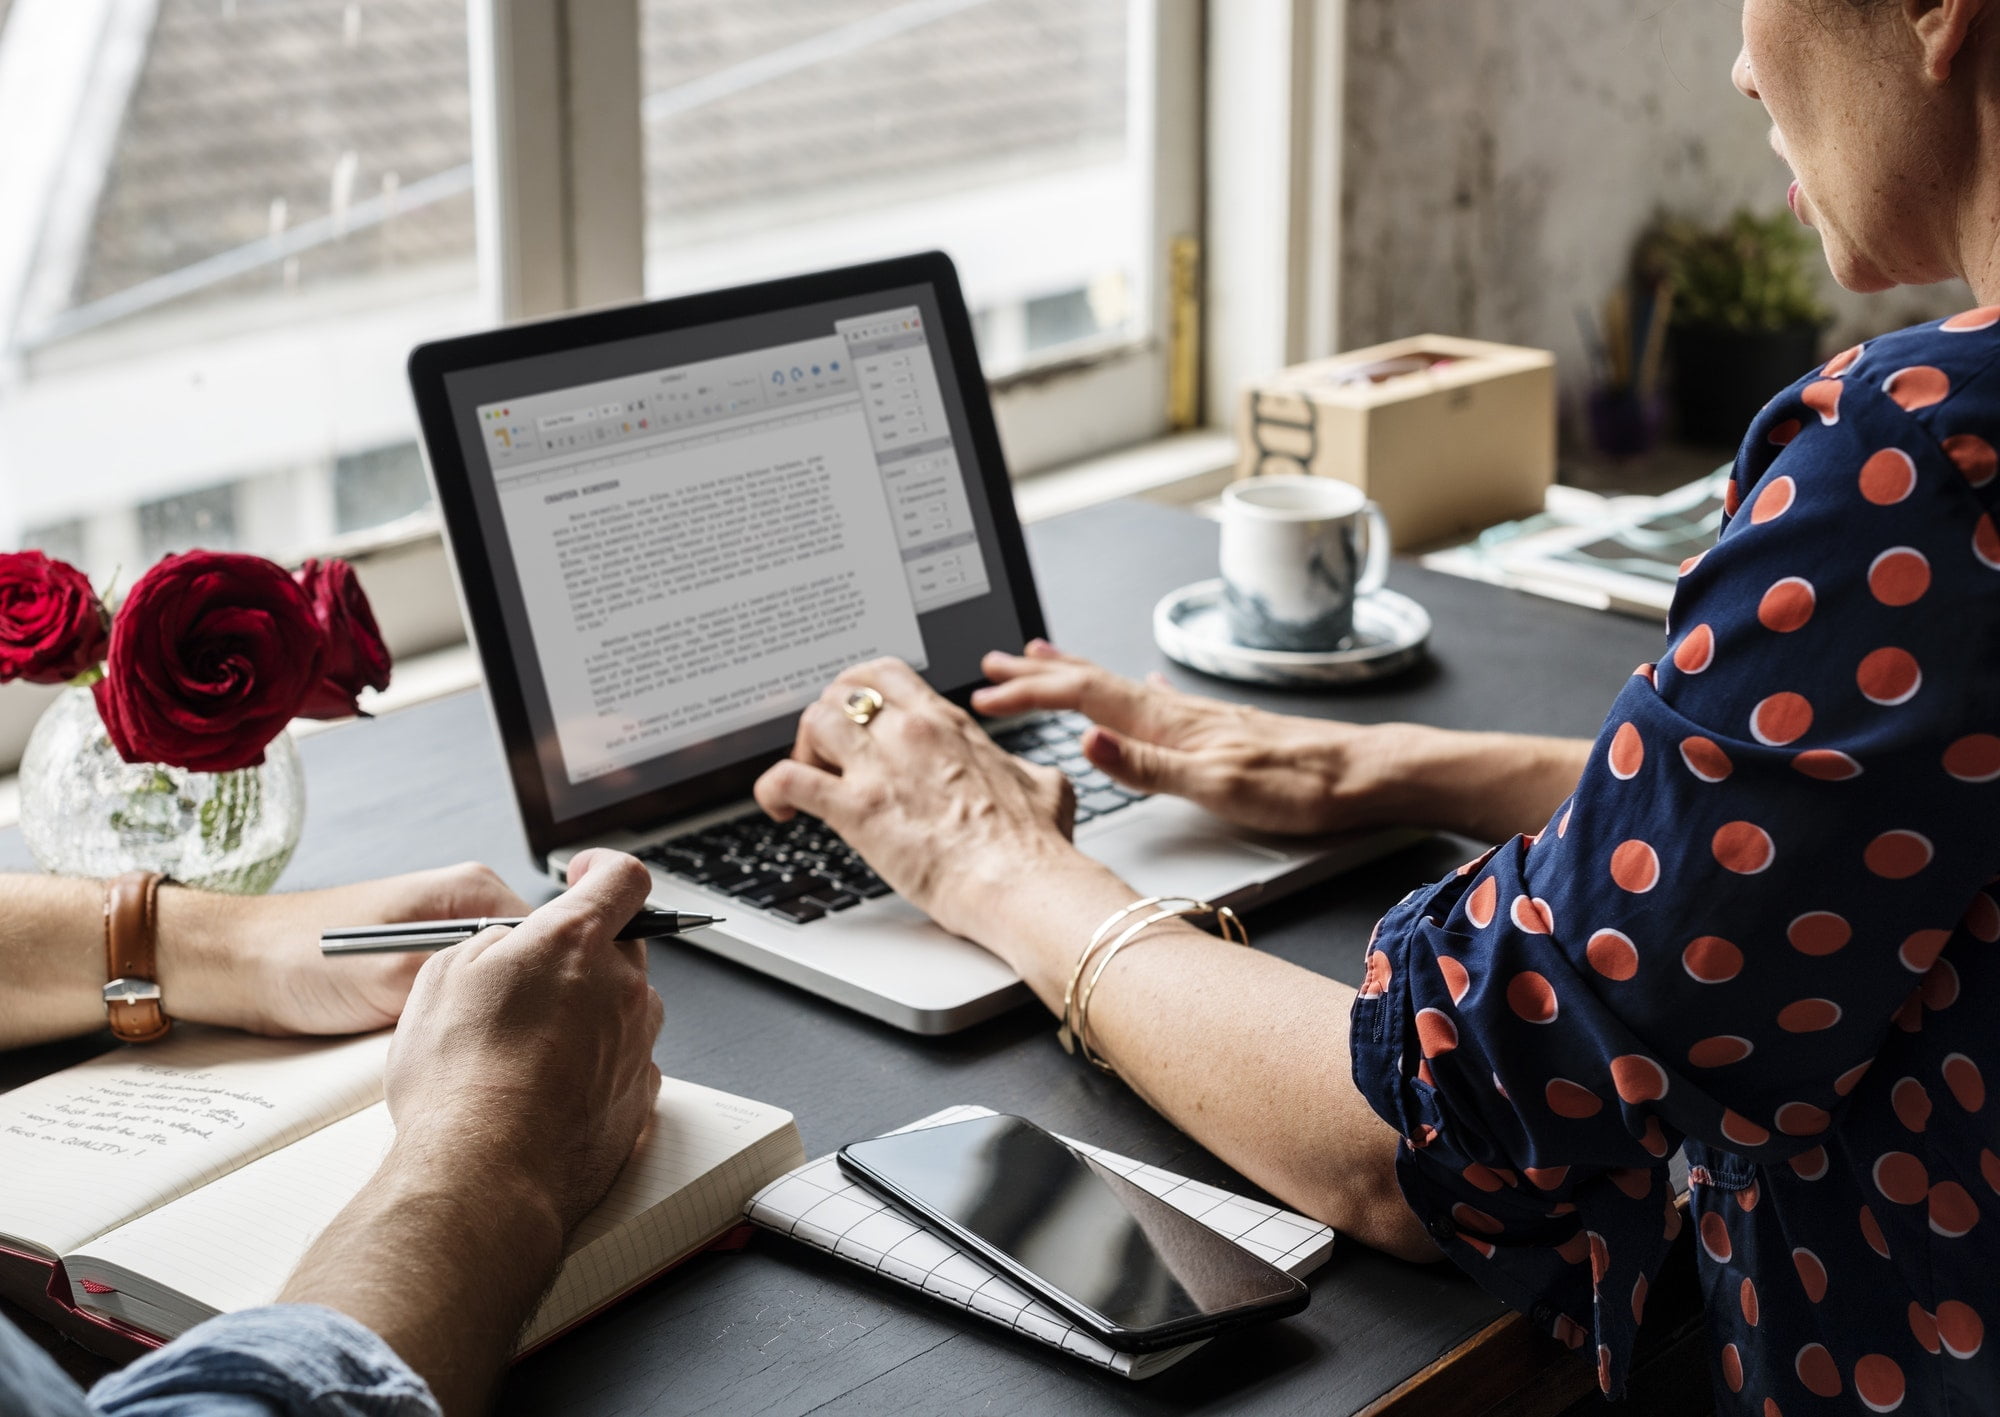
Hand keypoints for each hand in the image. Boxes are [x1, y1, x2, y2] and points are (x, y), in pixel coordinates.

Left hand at [157, 862, 532, 1036]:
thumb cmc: (301, 958)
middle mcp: (465, 911)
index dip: (559, 980)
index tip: (558, 1022)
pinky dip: (459, 1026)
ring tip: (476, 1051)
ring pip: (497, 990)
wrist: (234, 968)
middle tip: (513, 1045)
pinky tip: (450, 1051)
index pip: (554, 935)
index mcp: (472, 890)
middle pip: (530, 964)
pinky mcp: (420, 973)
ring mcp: (443, 942)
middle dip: (525, 1004)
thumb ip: (464, 980)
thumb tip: (525, 994)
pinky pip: (463, 1002)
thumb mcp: (393, 975)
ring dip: (486, 1020)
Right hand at [384, 850, 662, 1232]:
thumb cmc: (457, 1080)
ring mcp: (638, 1045)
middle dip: (583, 952)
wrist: (485, 1173)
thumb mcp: (444, 976)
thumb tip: (511, 944)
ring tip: (526, 1049)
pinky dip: (594, 1067)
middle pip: (622, 946)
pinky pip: (623, 1064)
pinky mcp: (640, 1099)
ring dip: (587, 1014)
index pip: (622, 878)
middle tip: (531, 981)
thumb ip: (493, 942)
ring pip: (622, 1009)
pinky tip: (548, 1089)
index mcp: (576, 942)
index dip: (601, 869)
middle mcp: (622, 988)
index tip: (583, 875)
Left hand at [753, 658, 1082, 940]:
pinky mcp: (856, 809)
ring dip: (803, 748)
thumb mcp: (1045, 788)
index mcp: (948, 724)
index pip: (886, 674)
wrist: (1022, 882)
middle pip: (842, 691)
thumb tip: (1036, 779)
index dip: (860, 692)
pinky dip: (772, 790)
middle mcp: (911, 733)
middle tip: (832, 755)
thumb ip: (1028, 771)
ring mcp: (881, 767)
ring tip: (813, 780)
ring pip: (814, 721)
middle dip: (828, 718)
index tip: (858, 720)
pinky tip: (780, 810)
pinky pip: (789, 779)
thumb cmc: (1034, 846)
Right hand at [972, 641, 1393, 835]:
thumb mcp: (1219, 787)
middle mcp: (1180, 711)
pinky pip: (1156, 701)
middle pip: (1095, 682)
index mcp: (1171, 723)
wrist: (1369, 775)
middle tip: (994, 663)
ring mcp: (1201, 718)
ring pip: (1120, 686)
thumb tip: (1085, 740)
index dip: (1031, 695)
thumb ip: (1148, 765)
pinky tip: (1142, 687)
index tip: (986, 695)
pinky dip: (1130, 692)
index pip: (1083, 700)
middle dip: (1040, 674)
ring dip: (1077, 675)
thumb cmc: (1304, 787)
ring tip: (1046, 660)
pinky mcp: (1222, 730)